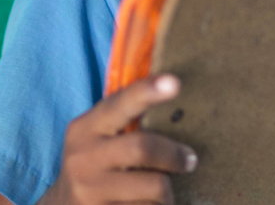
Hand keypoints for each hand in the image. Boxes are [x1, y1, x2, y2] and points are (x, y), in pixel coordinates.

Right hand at [35, 74, 197, 204]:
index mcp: (85, 128)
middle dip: (174, 155)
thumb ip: (122, 119)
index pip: (120, 104)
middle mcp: (84, 157)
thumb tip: (171, 88)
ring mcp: (89, 190)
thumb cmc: (92, 165)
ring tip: (164, 193)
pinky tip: (146, 204)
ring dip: (167, 192)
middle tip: (190, 161)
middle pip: (142, 147)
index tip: (174, 82)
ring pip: (152, 186)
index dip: (147, 92)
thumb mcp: (96, 138)